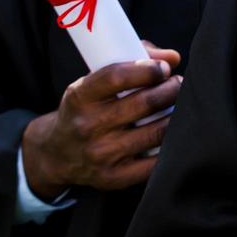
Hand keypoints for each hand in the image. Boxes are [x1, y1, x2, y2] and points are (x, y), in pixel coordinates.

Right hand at [21, 42, 180, 198]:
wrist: (57, 154)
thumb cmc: (86, 109)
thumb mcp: (94, 83)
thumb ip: (132, 62)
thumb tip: (173, 58)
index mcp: (80, 97)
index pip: (117, 76)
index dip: (148, 69)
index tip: (163, 68)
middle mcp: (88, 126)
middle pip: (145, 103)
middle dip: (171, 89)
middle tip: (178, 84)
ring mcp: (101, 154)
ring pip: (156, 132)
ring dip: (176, 115)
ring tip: (179, 106)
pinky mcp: (113, 178)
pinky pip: (155, 163)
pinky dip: (170, 146)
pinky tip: (171, 134)